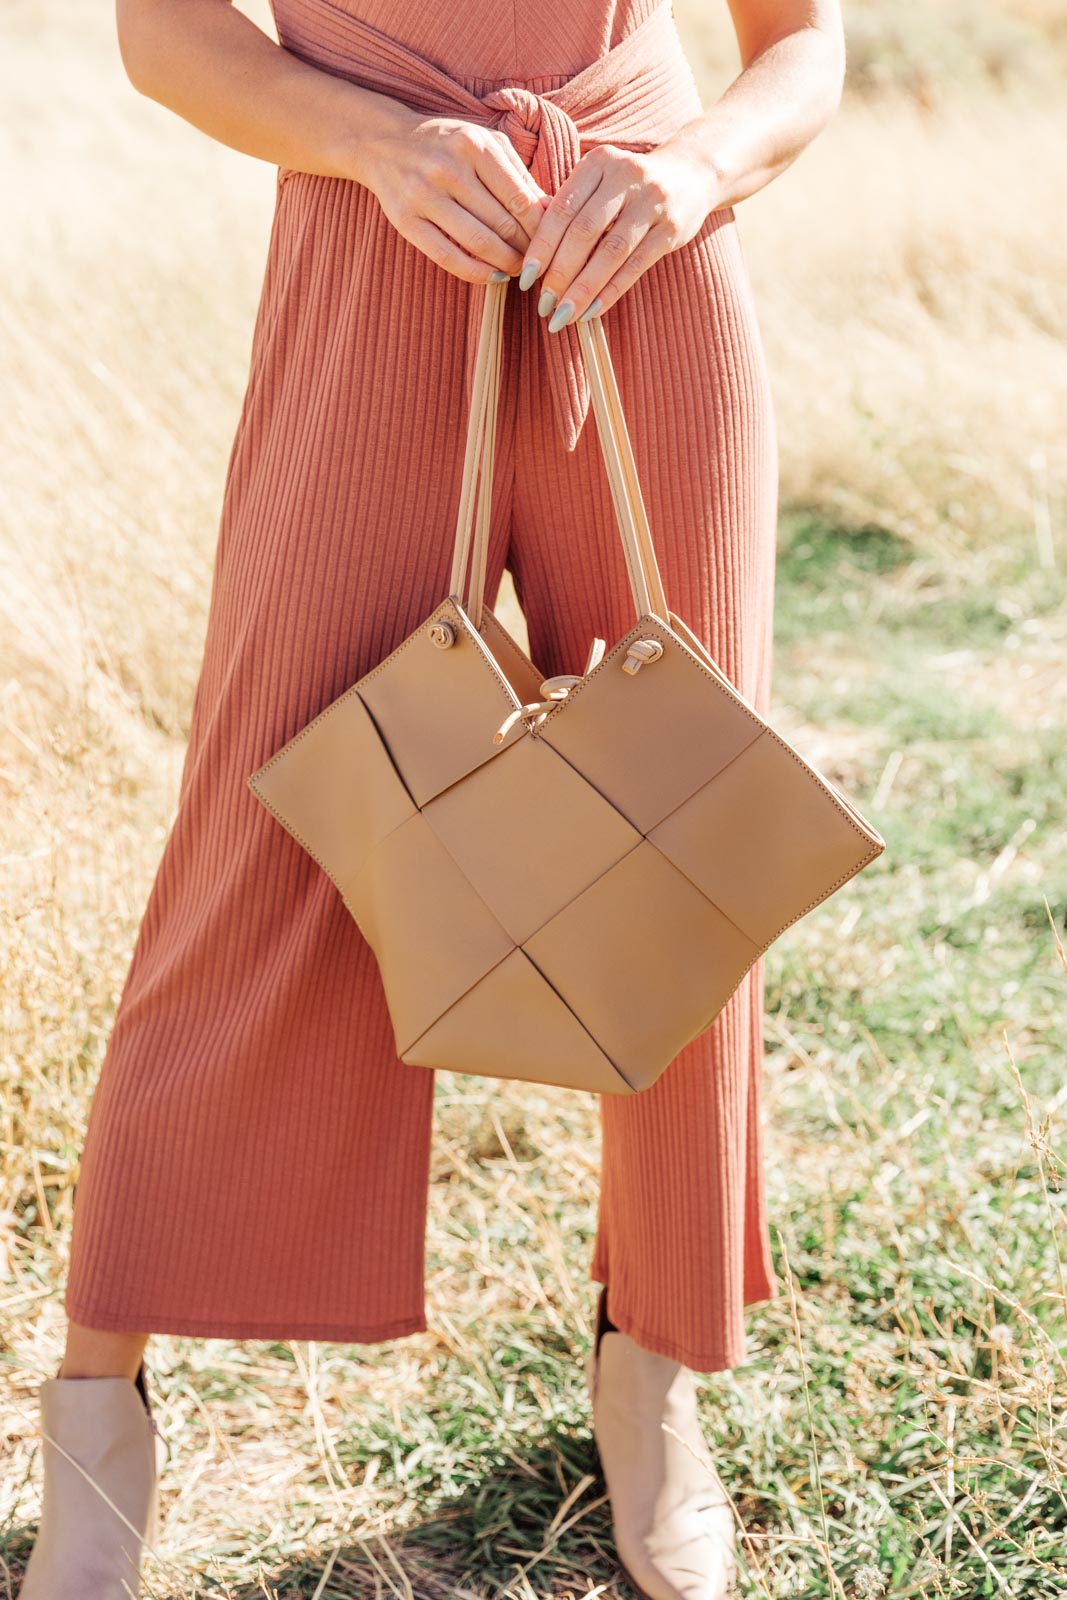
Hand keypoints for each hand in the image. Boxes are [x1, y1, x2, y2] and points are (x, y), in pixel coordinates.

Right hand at [357, 107, 551, 284]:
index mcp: (474, 145)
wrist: (384, 142)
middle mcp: (448, 168)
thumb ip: (517, 175)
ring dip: (506, 263)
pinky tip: (493, 277)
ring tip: (518, 270)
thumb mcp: (484, 144)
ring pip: (478, 242)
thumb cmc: (446, 145)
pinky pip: (447, 256)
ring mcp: (424, 195)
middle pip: (502, 223)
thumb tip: (552, 213)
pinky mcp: (406, 220)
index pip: (520, 198)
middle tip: (537, 261)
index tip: (551, 242)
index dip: (541, 228)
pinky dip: (476, 273)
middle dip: (526, 249)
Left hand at [516, 139, 718, 328]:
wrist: (690, 176)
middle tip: (543, 305)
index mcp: (599, 162)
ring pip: (611, 253)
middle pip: (584, 232)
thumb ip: (569, 207)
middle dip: (560, 273)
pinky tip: (592, 312)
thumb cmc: (628, 187)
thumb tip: (530, 254)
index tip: (525, 280)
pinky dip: (611, 291)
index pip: (562, 210)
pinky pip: (636, 266)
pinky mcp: (672, 229)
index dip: (541, 247)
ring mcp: (652, 202)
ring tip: (563, 316)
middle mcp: (626, 176)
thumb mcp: (599, 182)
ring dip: (583, 289)